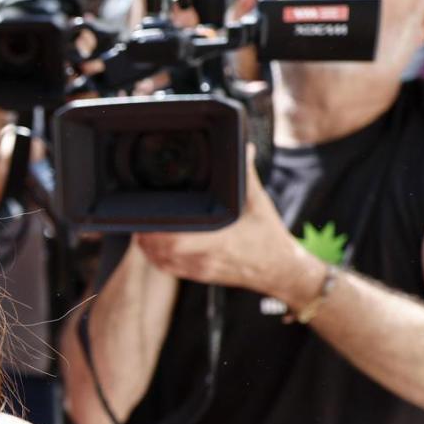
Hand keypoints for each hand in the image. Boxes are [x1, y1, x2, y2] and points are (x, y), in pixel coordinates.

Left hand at [133, 151, 317, 299]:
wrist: (280, 269)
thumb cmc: (269, 236)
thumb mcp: (259, 202)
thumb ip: (246, 174)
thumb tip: (242, 148)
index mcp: (219, 241)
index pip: (176, 239)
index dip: (158, 227)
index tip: (152, 210)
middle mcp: (205, 258)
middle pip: (161, 249)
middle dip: (147, 231)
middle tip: (144, 212)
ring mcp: (199, 269)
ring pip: (160, 260)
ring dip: (148, 243)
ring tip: (145, 223)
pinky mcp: (197, 275)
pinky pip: (167, 268)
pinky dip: (155, 255)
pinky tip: (152, 242)